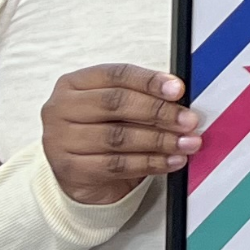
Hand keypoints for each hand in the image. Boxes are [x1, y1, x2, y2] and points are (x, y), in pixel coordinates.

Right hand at [41, 64, 202, 205]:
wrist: (75, 174)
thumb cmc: (99, 133)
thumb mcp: (114, 109)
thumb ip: (140, 98)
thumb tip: (178, 98)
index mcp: (73, 83)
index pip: (116, 75)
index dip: (149, 81)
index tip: (178, 89)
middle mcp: (62, 108)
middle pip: (116, 103)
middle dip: (158, 111)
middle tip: (188, 120)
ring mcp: (61, 139)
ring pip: (118, 137)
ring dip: (159, 140)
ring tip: (186, 143)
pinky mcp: (70, 169)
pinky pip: (117, 165)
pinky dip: (150, 163)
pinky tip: (171, 160)